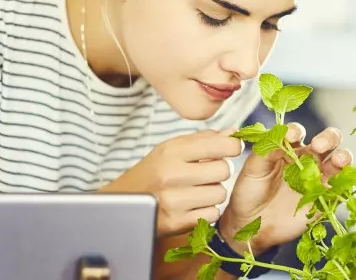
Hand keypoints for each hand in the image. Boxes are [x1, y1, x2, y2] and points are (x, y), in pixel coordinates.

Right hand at [100, 128, 242, 236]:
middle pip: (224, 171)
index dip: (232, 147)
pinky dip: (206, 211)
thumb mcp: (171, 149)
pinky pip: (212, 214)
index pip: (222, 145)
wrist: (121, 204)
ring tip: (196, 191)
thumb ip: (204, 139)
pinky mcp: (175, 223)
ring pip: (220, 194)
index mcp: (172, 151)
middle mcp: (172, 174)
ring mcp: (173, 200)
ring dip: (213, 193)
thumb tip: (234, 132)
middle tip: (205, 174)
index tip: (229, 150)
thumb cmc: (152, 173)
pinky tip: (192, 206)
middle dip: (219, 172)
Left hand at [218, 123, 351, 254]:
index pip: (298, 132)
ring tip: (340, 160)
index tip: (291, 136)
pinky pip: (341, 187)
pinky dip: (346, 182)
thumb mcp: (253, 169)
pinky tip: (343, 180)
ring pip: (338, 161)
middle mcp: (307, 159)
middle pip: (327, 141)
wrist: (252, 224)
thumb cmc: (250, 192)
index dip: (296, 131)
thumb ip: (266, 151)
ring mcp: (318, 177)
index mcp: (288, 148)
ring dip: (343, 157)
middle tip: (320, 145)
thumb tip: (283, 137)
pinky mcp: (325, 197)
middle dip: (328, 138)